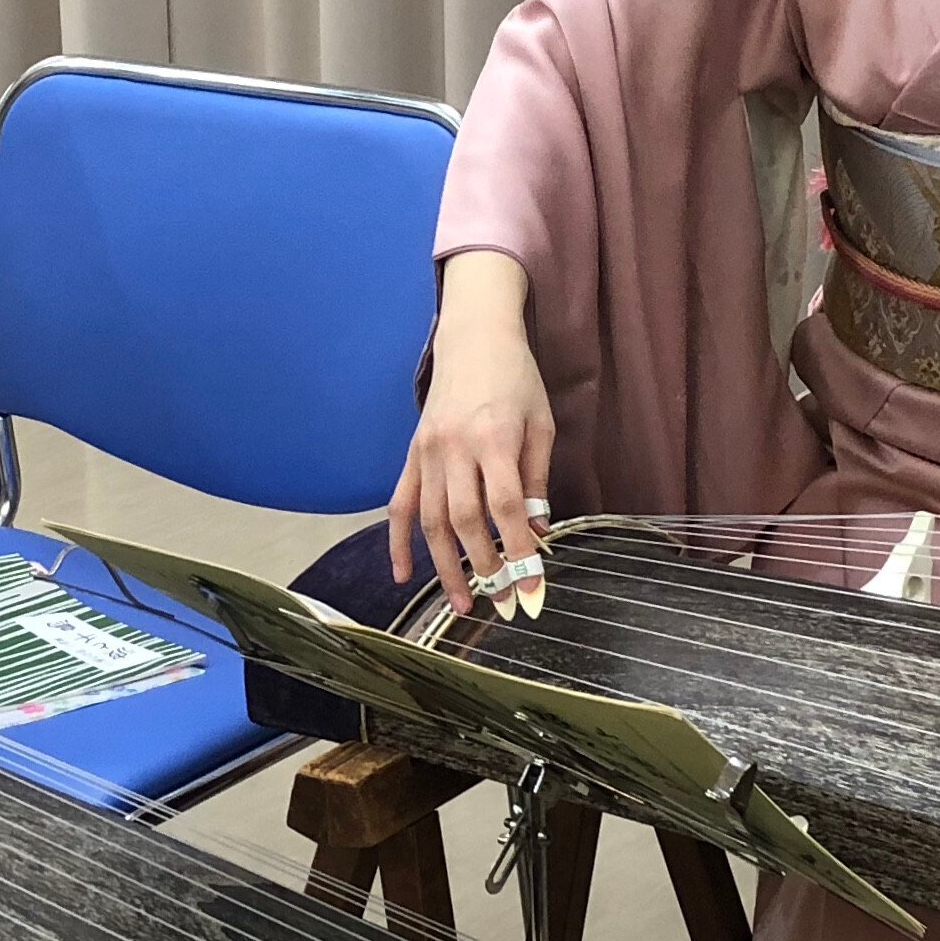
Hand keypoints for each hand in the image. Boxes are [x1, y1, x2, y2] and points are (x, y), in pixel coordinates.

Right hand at [392, 253, 553, 611]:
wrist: (473, 336)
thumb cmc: (517, 378)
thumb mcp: (542, 425)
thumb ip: (536, 481)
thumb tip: (536, 534)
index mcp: (494, 439)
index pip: (504, 509)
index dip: (518, 553)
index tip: (532, 587)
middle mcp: (455, 448)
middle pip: (464, 522)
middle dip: (483, 568)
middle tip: (502, 603)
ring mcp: (427, 452)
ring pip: (430, 521)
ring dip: (444, 567)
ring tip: (462, 604)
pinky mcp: (412, 453)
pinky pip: (400, 504)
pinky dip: (398, 541)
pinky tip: (404, 574)